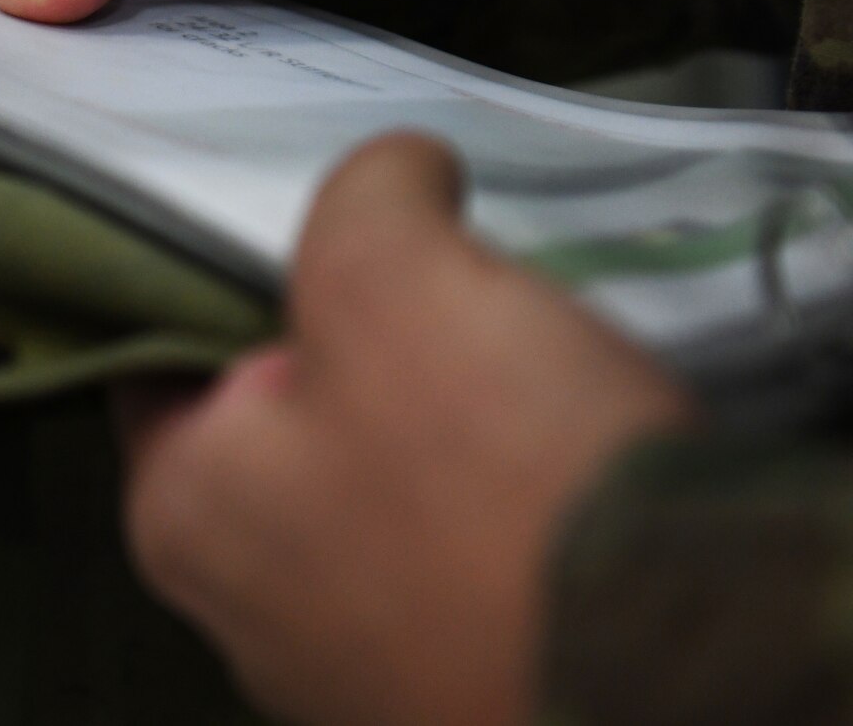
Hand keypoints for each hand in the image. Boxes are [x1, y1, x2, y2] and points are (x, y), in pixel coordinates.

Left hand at [117, 135, 697, 725]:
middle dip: (368, 341)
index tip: (332, 218)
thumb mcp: (394, 276)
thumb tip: (398, 178)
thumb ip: (364, 198)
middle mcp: (249, 615)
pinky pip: (476, 555)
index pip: (167, 347)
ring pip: (392, 486)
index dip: (240, 261)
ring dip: (458, 423)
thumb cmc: (502, 487)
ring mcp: (364, 671)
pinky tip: (579, 452)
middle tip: (450, 277)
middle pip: (290, 417)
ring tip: (535, 360)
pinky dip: (518, 500)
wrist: (685, 684)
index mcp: (188, 513)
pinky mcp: (470, 688)